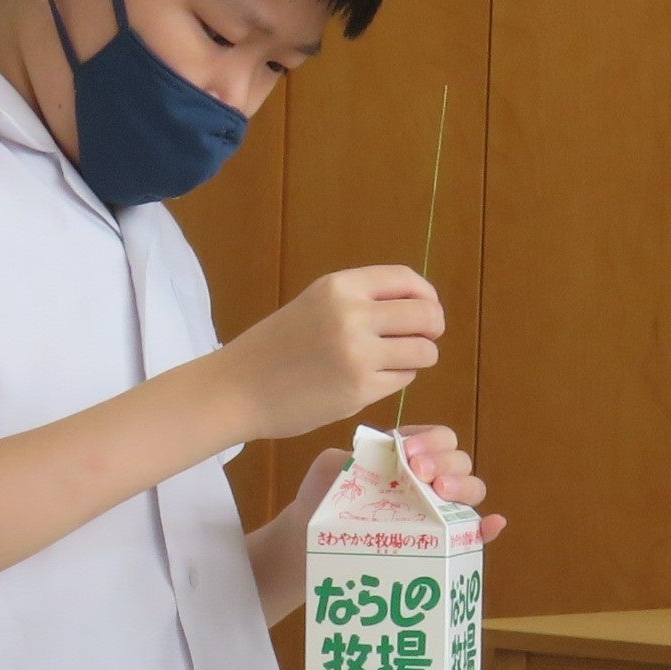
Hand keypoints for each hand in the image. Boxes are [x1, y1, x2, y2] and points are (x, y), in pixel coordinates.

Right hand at [212, 267, 443, 440]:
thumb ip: (360, 300)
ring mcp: (358, 354)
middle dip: (432, 328)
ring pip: (423, 350)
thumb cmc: (276, 348)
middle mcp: (352, 315)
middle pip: (426, 314)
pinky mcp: (360, 389)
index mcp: (340, 286)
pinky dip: (397, 379)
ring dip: (419, 357)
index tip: (427, 310)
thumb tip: (419, 307)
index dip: (427, 295)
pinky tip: (372, 381)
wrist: (237, 389)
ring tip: (395, 363)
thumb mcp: (315, 305)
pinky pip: (404, 379)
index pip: (406, 279)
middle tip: (423, 340)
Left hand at [286, 425, 509, 541]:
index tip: (407, 452)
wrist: (307, 544)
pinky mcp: (438, 547)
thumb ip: (358, 454)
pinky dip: (486, 529)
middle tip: (421, 474)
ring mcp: (435, 513)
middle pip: (459, 461)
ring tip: (442, 492)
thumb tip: (387, 454)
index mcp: (407, 458)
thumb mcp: (332, 468)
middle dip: (445, 462)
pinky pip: (471, 536)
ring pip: (470, 492)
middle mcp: (427, 483)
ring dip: (464, 487)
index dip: (430, 440)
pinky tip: (492, 523)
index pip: (438, 438)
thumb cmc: (321, 501)